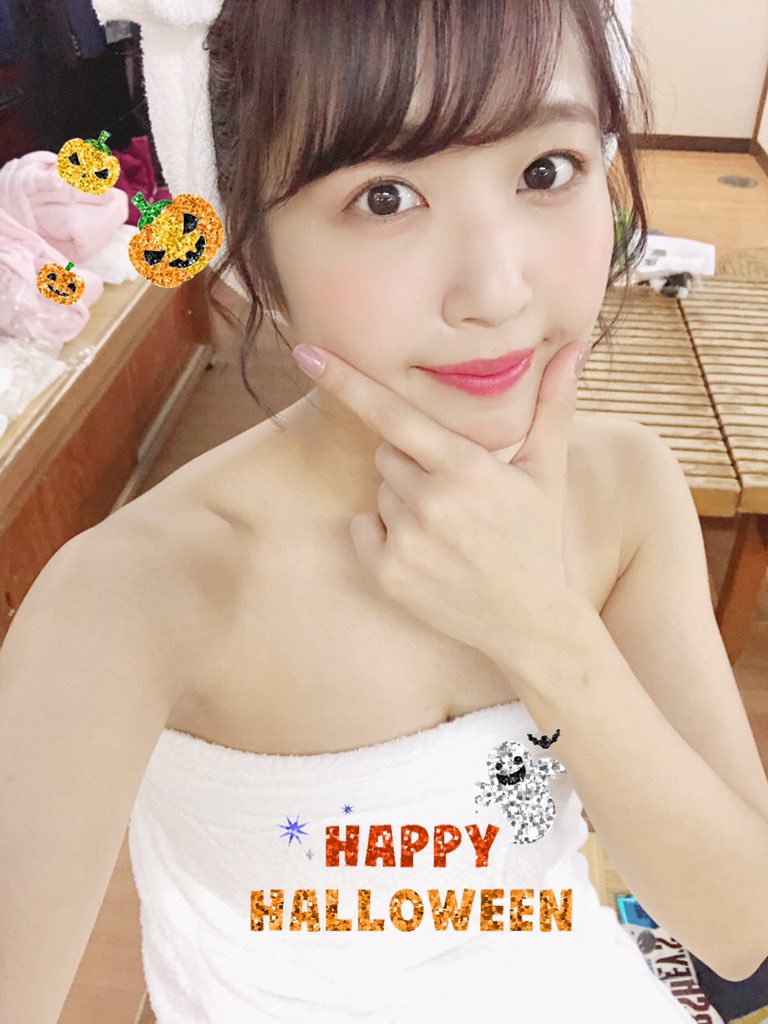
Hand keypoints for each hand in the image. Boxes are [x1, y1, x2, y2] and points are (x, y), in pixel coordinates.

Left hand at [291, 340, 589, 670]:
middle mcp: (430, 502)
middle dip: (412, 463)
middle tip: (455, 494)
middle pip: (386, 453)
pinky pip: (361, 528)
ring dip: (401, 500)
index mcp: (465, 468)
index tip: (306, 352)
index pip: (393, 414)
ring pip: (378, 491)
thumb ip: (554, 405)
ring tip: (447, 528)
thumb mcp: (548, 470)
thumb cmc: (537, 537)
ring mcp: (405, 541)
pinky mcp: (387, 574)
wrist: (531, 621)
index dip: (347, 381)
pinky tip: (424, 550)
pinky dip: (381, 533)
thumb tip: (575, 348)